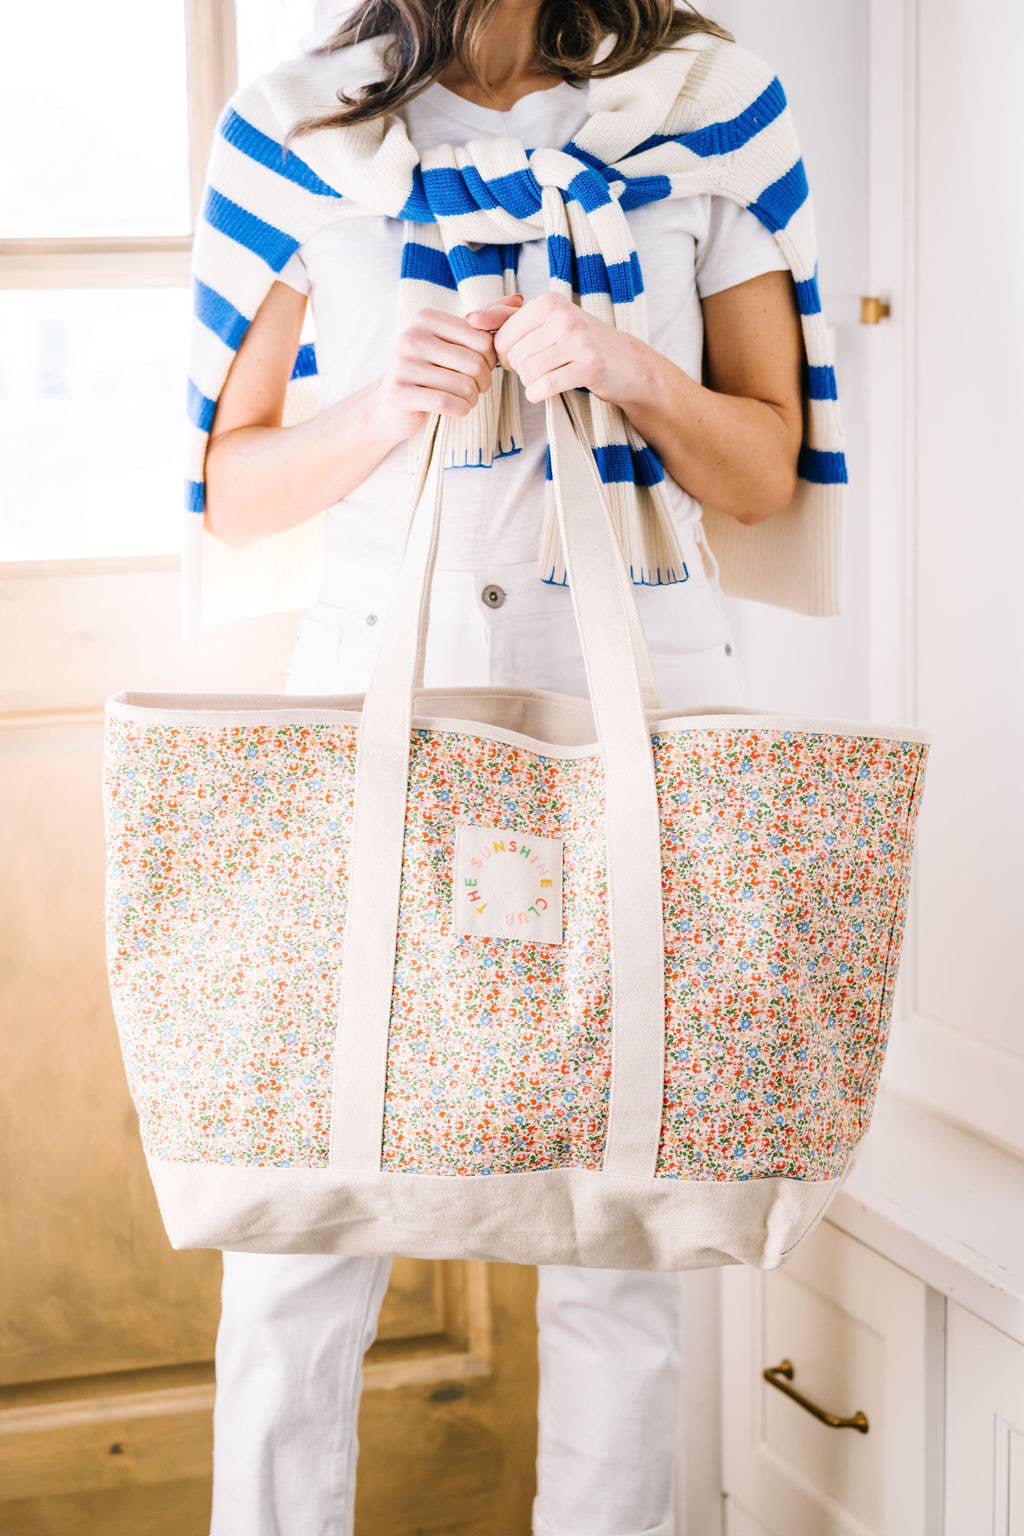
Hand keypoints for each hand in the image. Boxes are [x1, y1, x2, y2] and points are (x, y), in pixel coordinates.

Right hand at [366, 296, 525, 445]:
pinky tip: (458, 408)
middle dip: (484, 381)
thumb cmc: (431, 370)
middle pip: (474, 362)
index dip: (491, 359)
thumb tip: (518, 299)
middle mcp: (411, 336)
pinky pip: (448, 403)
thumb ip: (484, 319)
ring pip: (463, 386)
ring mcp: (403, 365)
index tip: (483, 368)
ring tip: (466, 399)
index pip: (481, 337)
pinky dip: (461, 409)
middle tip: (478, 388)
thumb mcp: (454, 340)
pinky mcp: (400, 393)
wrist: (392, 404)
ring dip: (473, 398)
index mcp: (425, 318)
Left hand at [468, 291, 648, 406]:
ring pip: (527, 372)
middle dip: (521, 370)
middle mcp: (562, 316)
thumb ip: (506, 318)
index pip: (501, 337)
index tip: (526, 356)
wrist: (628, 364)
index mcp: (548, 302)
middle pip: (513, 357)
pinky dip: (539, 394)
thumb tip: (471, 318)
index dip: (507, 355)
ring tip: (550, 376)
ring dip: (532, 383)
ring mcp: (577, 340)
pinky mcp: (589, 366)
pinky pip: (543, 386)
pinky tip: (549, 389)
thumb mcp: (545, 323)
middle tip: (543, 367)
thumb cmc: (579, 344)